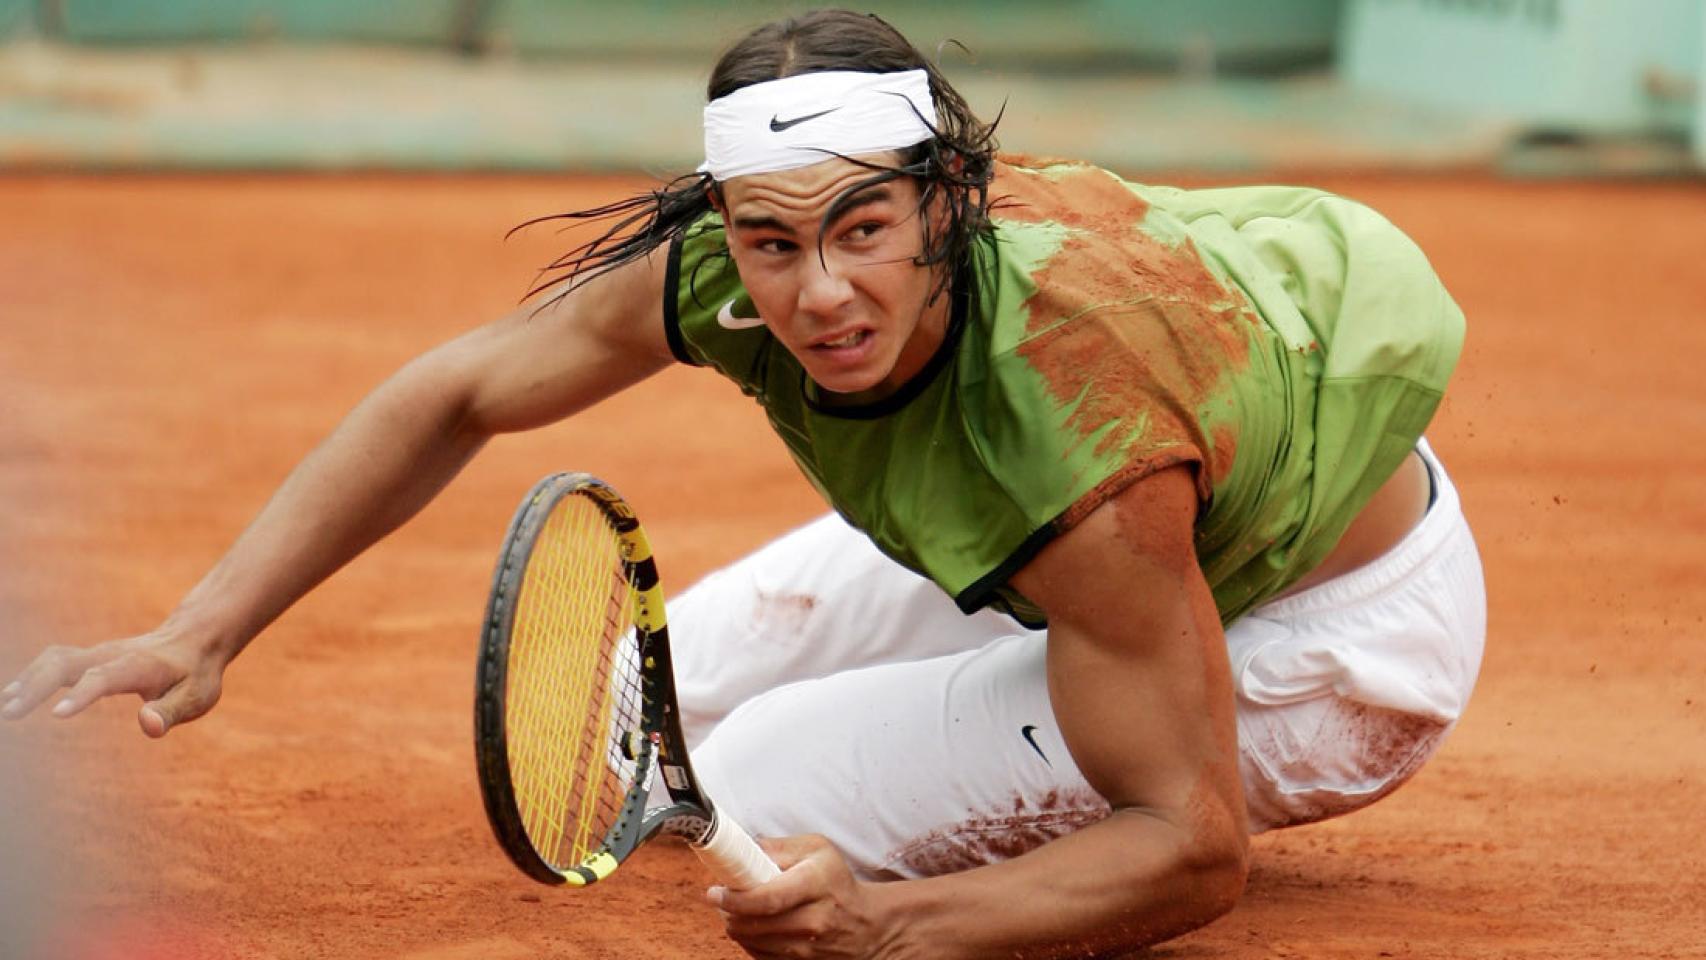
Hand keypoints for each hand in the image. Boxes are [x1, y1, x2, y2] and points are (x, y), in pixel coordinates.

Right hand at [1, 628, 226, 736]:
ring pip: (55, 659)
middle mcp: (113, 655)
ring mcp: (98, 654)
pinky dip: (32, 676)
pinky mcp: (89, 658)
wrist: (193, 641)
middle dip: (38, 686)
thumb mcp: (197, 696)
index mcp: (141, 666)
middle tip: (11, 712)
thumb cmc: (196, 675)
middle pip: (67, 663)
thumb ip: (172, 711)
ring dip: (29, 680)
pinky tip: (15, 696)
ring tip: (8, 706)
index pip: (106, 678)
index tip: (57, 714)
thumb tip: (148, 726)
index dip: (82, 694)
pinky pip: (54, 662)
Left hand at [713, 834, 897, 959]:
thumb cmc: (836, 881)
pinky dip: (750, 943)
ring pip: (754, 942)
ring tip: (736, 912)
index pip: (767, 898)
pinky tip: (753, 927)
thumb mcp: (817, 850)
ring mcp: (809, 948)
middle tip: (721, 900)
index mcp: (815, 884)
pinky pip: (762, 957)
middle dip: (729, 912)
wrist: (866, 925)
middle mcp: (814, 919)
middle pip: (755, 924)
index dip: (735, 898)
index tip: (715, 892)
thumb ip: (778, 847)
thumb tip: (742, 849)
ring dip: (737, 927)